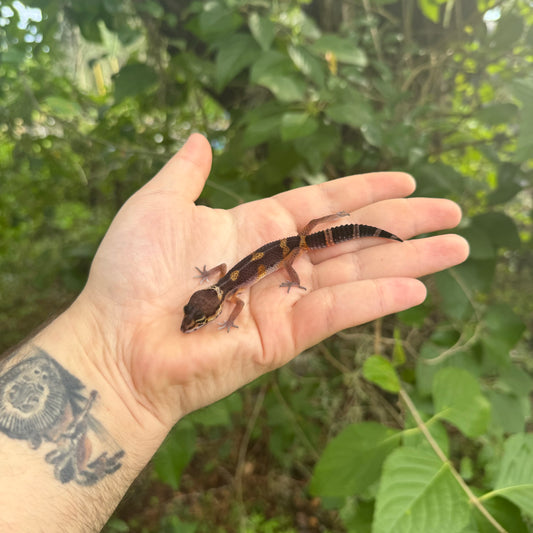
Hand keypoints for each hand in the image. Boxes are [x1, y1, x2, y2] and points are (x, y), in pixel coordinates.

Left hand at [74, 134, 467, 426]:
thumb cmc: (130, 274)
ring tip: (456, 247)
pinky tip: (417, 287)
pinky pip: (338, 312)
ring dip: (409, 259)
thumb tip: (201, 138)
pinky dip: (376, 300)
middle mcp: (277, 262)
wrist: (117, 342)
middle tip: (454, 212)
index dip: (364, 189)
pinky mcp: (284, 337)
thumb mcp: (157, 206)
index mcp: (255, 228)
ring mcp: (285, 300)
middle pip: (353, 235)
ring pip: (358, 272)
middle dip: (405, 222)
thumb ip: (185, 174)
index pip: (323, 203)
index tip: (405, 177)